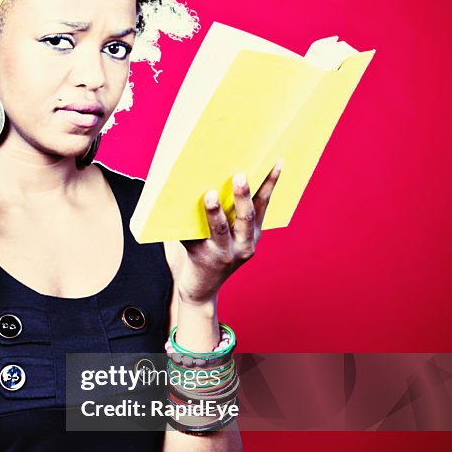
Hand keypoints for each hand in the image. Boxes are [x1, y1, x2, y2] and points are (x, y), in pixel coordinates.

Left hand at [175, 162, 281, 303]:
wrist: (201, 289)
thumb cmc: (215, 252)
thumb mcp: (231, 236)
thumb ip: (230, 214)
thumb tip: (216, 177)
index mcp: (253, 234)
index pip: (263, 205)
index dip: (270, 184)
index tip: (276, 162)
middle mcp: (243, 245)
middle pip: (245, 217)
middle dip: (243, 195)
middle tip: (240, 175)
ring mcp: (223, 254)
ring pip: (220, 229)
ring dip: (214, 211)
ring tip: (209, 194)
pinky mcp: (201, 259)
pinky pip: (191, 238)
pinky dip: (184, 225)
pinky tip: (175, 209)